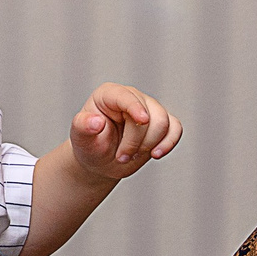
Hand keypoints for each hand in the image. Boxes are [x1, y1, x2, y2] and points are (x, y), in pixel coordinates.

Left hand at [68, 84, 182, 182]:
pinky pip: (176, 128)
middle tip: (121, 156)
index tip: (142, 121)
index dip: (135, 107)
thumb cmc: (90, 144)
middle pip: (149, 114)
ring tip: (131, 155)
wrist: (101, 161)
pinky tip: (156, 154)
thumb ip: (83, 127)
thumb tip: (95, 121)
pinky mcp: (161, 124)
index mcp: (109, 95)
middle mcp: (131, 98)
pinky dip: (169, 143)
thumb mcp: (81, 138)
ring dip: (149, 145)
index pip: (126, 96)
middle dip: (137, 141)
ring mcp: (149, 109)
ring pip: (164, 122)